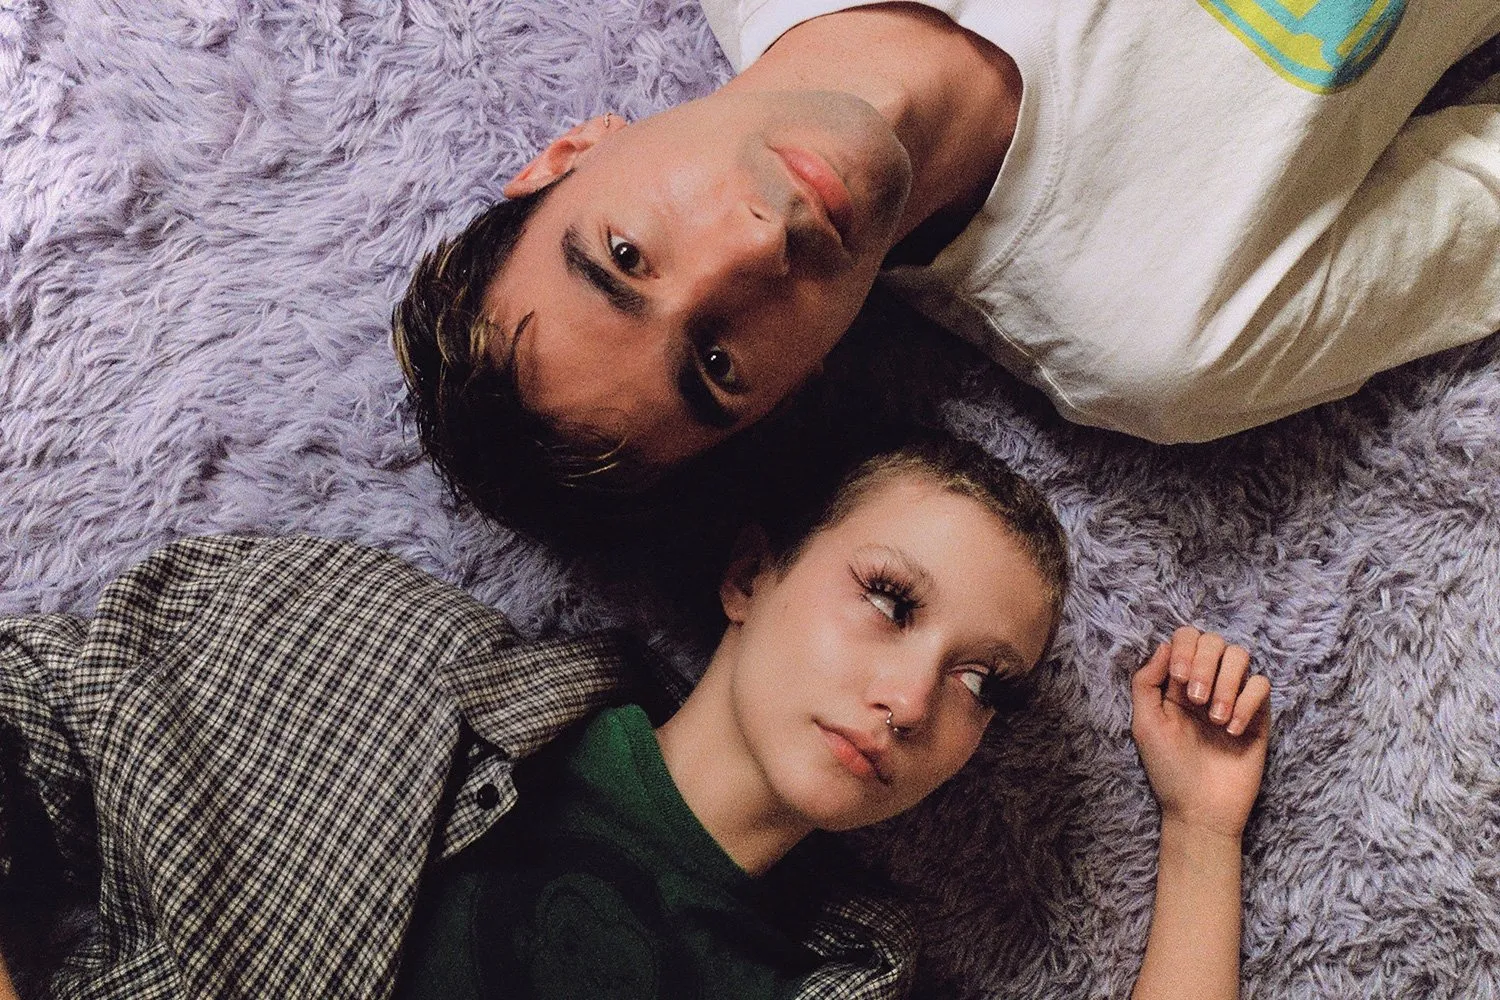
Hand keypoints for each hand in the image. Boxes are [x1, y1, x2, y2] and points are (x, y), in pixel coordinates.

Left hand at [1131, 626, 1270, 839]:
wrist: (1200, 810)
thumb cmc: (1168, 769)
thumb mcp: (1145, 724)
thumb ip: (1147, 681)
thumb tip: (1165, 644)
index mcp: (1176, 683)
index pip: (1186, 638)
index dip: (1184, 648)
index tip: (1179, 678)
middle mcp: (1205, 684)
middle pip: (1215, 641)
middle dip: (1204, 665)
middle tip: (1196, 699)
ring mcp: (1233, 698)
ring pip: (1241, 656)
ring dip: (1227, 683)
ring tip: (1215, 719)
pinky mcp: (1258, 716)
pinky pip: (1262, 685)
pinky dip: (1248, 703)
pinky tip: (1233, 731)